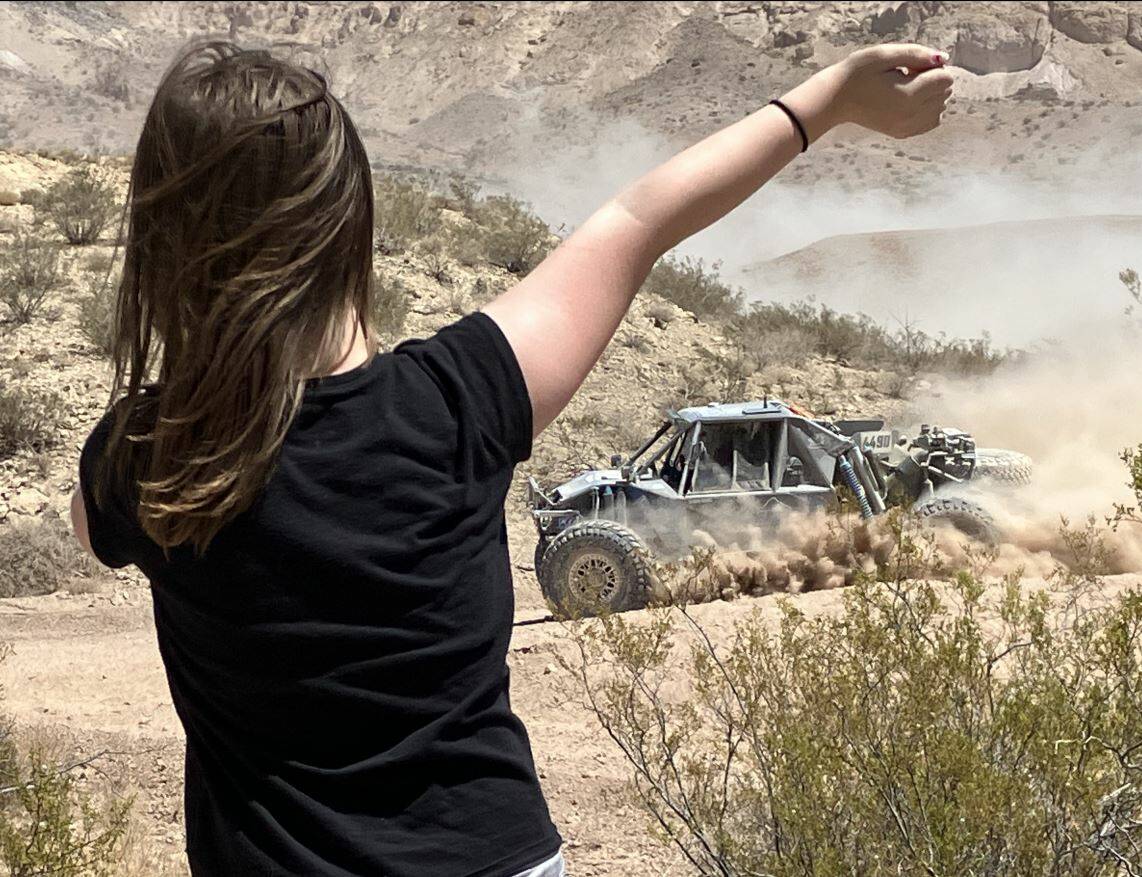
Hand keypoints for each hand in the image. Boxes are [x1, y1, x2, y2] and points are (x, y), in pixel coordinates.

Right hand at [779, 43, 953, 142]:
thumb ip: (917, 54)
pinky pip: (931, 122)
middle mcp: (911, 115)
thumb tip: (943, 59)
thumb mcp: (885, 54)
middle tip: (907, 76)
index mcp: (908, 95)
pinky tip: (911, 102)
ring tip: (907, 89)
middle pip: (945, 93)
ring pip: (941, 108)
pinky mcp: (902, 133)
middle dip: (933, 80)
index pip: (945, 78)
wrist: (836, 99)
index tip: (912, 65)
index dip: (933, 66)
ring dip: (931, 96)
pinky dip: (928, 111)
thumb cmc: (858, 73)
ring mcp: (906, 127)